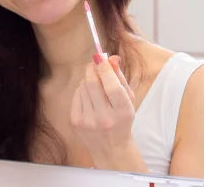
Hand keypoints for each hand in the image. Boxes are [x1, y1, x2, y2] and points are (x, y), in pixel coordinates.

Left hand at [70, 53, 142, 169]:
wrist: (111, 149)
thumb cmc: (122, 120)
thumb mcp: (128, 100)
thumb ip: (120, 77)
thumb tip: (111, 57)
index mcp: (122, 112)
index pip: (111, 86)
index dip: (104, 68)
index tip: (99, 55)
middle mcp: (104, 118)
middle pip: (92, 83)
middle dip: (92, 69)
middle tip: (94, 64)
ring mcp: (88, 121)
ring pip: (82, 87)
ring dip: (88, 81)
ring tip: (96, 89)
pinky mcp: (75, 121)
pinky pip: (76, 95)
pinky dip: (82, 92)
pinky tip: (89, 99)